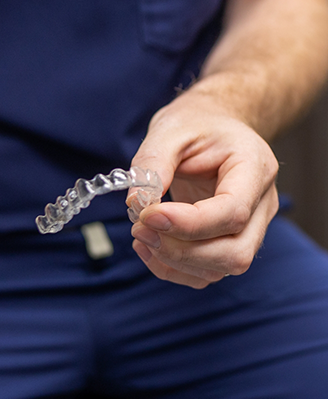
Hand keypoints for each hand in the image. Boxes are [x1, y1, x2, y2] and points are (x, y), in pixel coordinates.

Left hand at [129, 90, 278, 288]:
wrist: (211, 127)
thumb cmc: (195, 125)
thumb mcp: (170, 130)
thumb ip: (153, 164)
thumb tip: (137, 203)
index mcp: (255, 168)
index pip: (232, 211)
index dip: (188, 223)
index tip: (148, 215)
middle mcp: (261, 205)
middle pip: (235, 252)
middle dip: (181, 250)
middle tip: (140, 228)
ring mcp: (249, 229)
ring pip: (220, 268)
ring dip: (173, 262)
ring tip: (139, 234)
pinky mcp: (226, 242)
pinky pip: (204, 273)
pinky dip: (172, 268)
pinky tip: (147, 247)